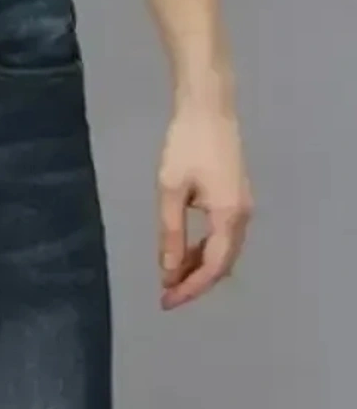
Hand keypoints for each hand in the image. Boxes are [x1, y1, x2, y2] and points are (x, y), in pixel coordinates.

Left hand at [157, 102, 252, 309]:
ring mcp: (242, 207)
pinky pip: (223, 237)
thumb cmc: (185, 145)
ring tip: (171, 279)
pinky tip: (184, 255)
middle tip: (166, 297)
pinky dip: (205, 251)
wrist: (208, 107)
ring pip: (224, 252)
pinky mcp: (236, 198)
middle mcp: (242, 215)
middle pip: (222, 264)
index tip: (165, 301)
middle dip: (195, 283)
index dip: (190, 288)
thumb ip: (171, 234)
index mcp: (229, 216)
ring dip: (199, 268)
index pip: (212, 267)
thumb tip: (169, 273)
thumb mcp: (171, 192)